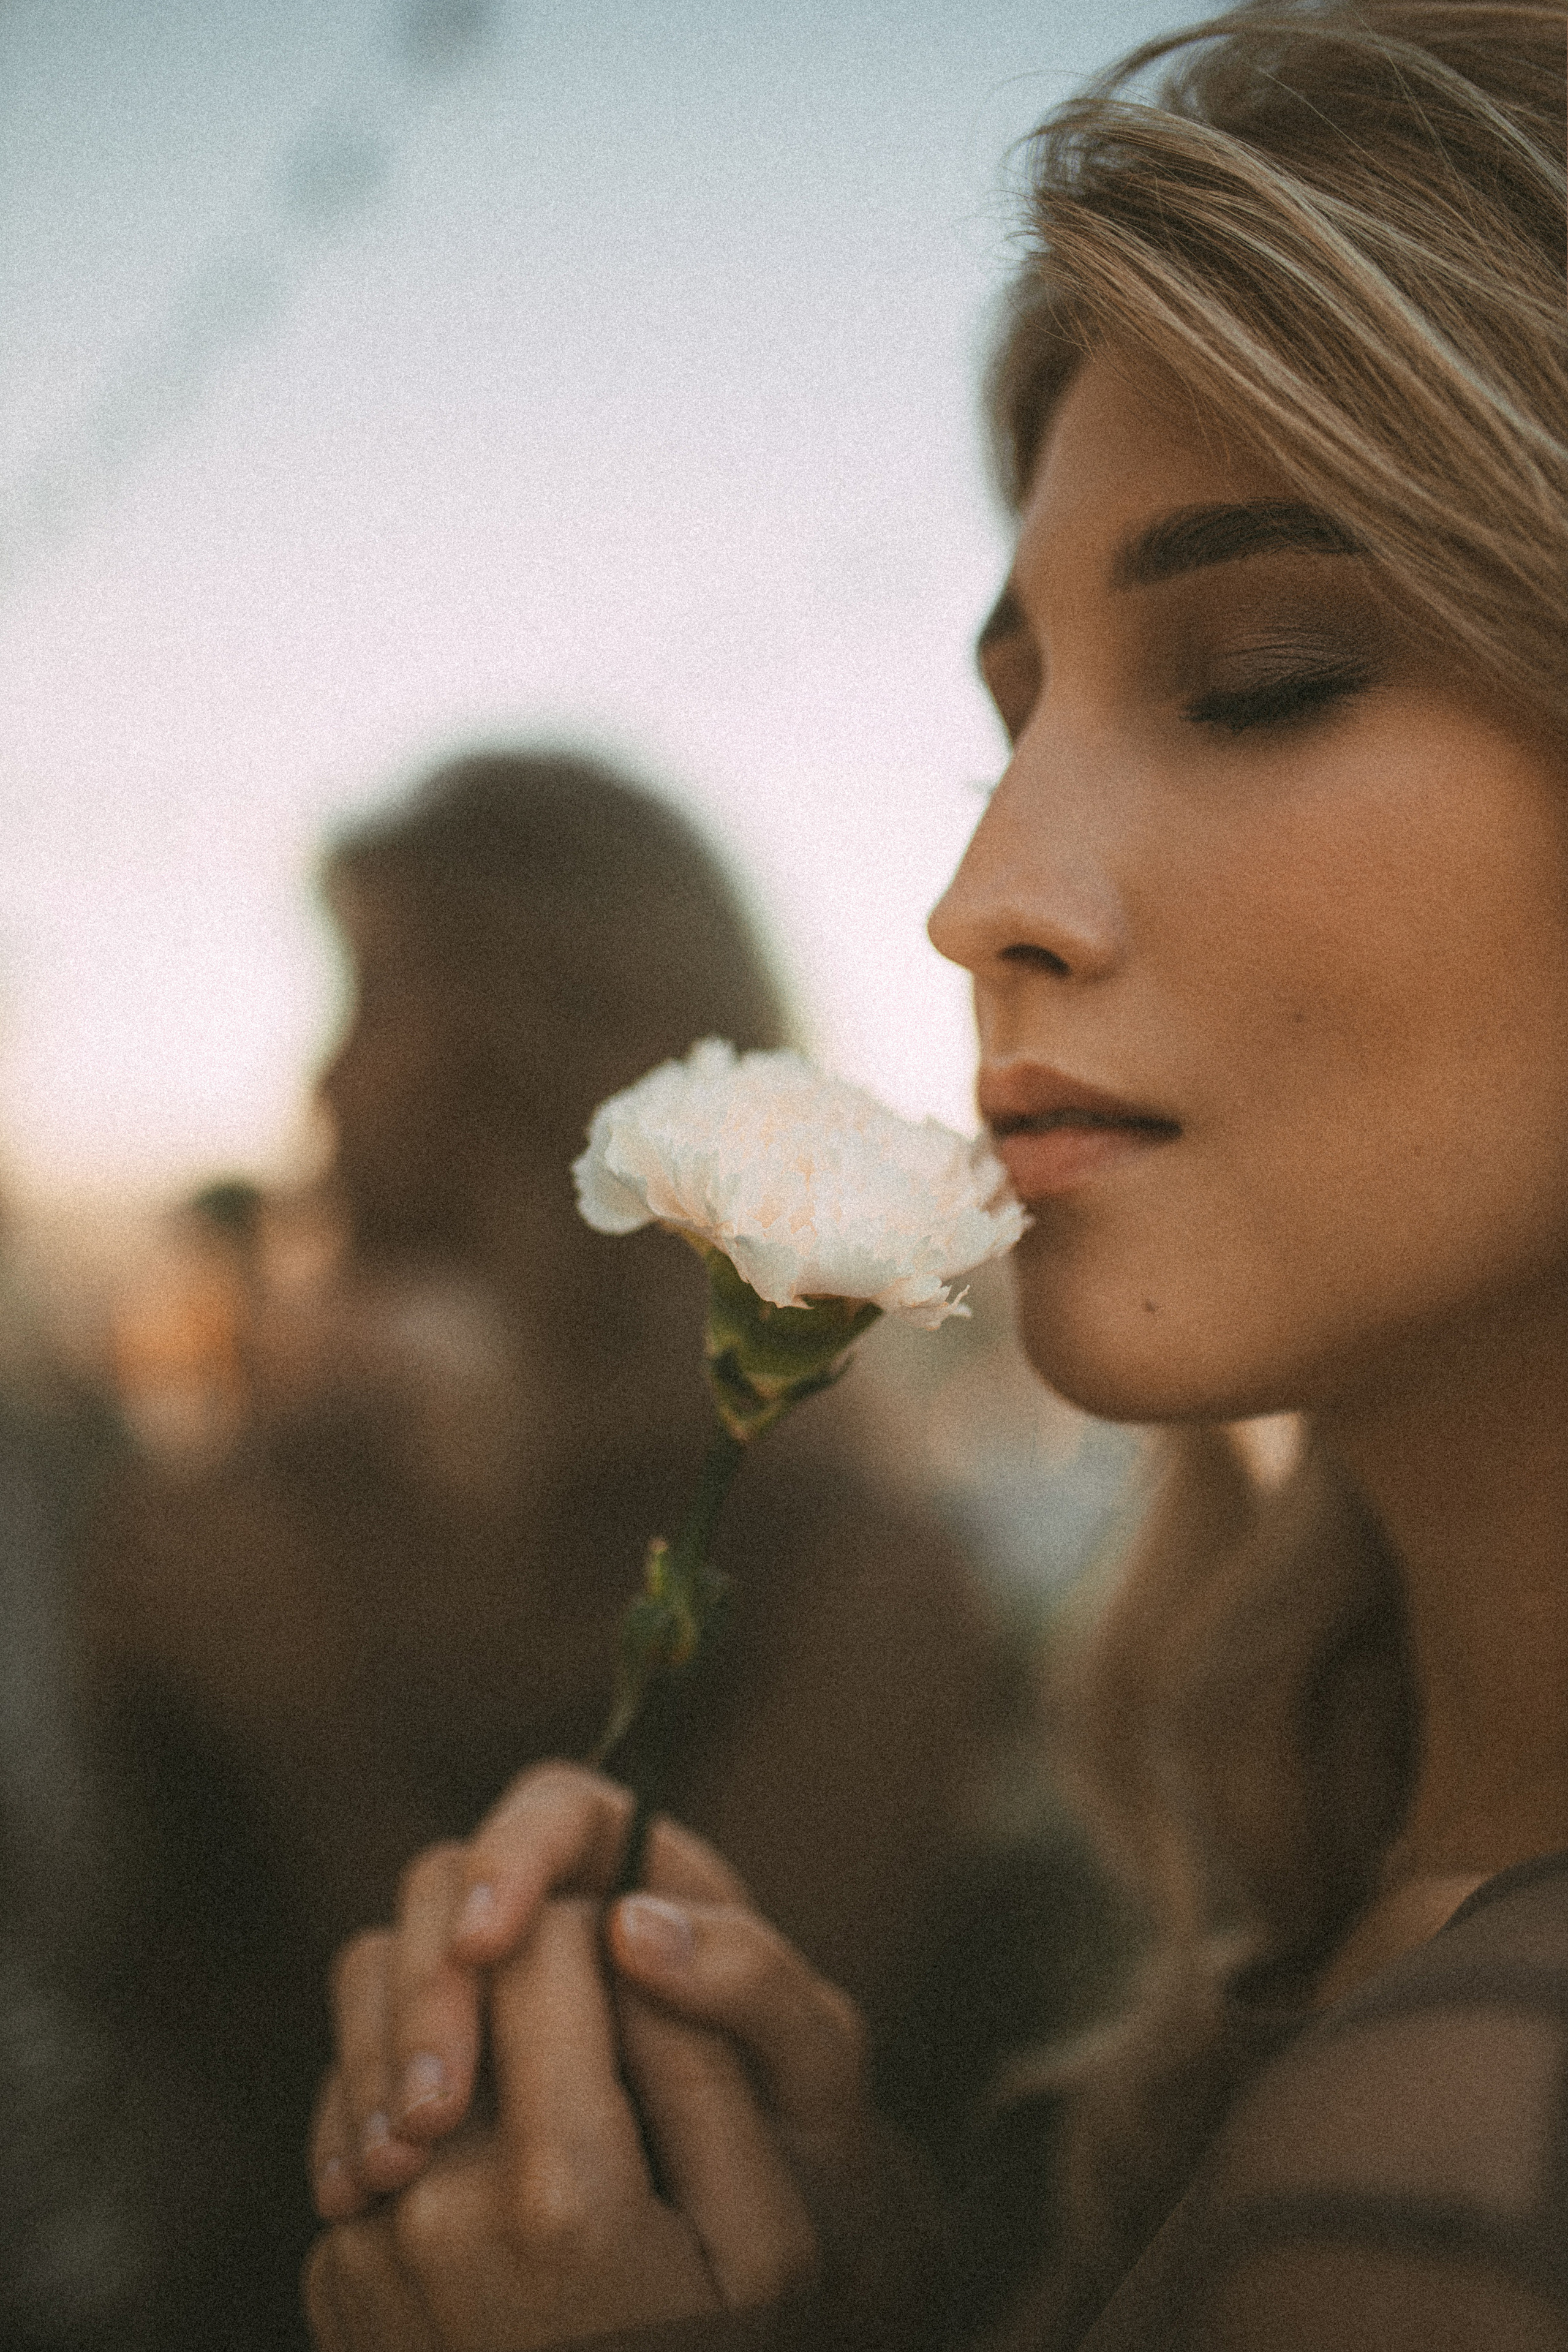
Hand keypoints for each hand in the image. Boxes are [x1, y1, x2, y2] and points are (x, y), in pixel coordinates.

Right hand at [309, 1764, 943, 2345]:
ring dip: (375, 2056)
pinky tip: (358, 2192)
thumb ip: (755, 1981)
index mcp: (652, 1883)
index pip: (560, 1811)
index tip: (486, 1941)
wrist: (786, 2261)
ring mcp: (491, 1998)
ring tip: (392, 2168)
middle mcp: (558, 1920)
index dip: (512, 1853)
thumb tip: (636, 1923)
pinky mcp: (445, 2073)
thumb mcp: (815, 2067)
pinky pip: (363, 2059)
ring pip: (388, 1965)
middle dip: (426, 1982)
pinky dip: (347, 2117)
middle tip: (431, 2108)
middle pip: (448, 1884)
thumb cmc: (812, 2147)